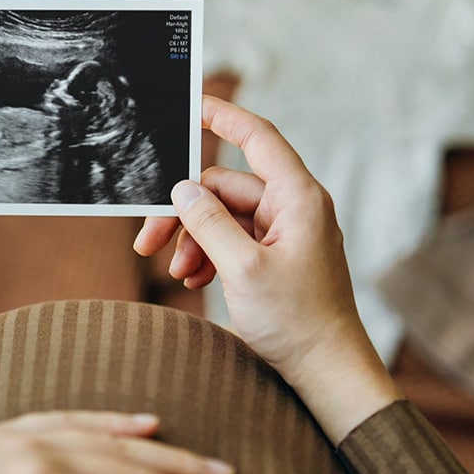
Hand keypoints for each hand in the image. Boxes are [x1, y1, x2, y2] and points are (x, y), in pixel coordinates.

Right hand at [134, 97, 400, 443]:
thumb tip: (182, 190)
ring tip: (177, 273)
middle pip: (224, 188)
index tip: (191, 103)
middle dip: (185, 213)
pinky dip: (209, 255)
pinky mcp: (276, 256)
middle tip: (148, 243)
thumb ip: (209, 223)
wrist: (324, 370)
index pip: (257, 138)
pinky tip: (194, 280)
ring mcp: (285, 232)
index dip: (223, 116)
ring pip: (222, 217)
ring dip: (194, 239)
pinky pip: (232, 240)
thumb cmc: (297, 322)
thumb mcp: (242, 270)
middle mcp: (293, 208)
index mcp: (297, 198)